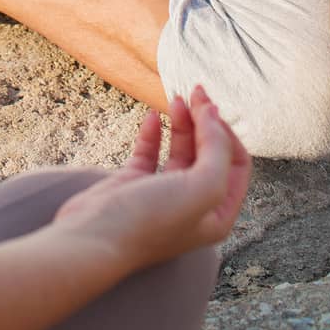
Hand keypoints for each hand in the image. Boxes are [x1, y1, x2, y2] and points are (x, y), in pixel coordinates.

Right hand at [53, 87, 250, 271]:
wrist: (93, 238)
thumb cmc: (151, 220)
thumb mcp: (201, 189)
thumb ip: (217, 150)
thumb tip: (213, 114)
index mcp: (217, 213)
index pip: (236, 163)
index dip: (225, 132)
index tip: (208, 107)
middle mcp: (194, 205)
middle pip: (210, 152)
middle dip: (205, 120)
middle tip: (194, 91)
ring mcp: (163, 194)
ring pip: (181, 149)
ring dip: (182, 121)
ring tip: (176, 98)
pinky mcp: (135, 184)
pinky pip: (150, 151)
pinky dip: (153, 132)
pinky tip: (152, 117)